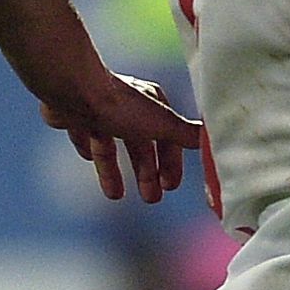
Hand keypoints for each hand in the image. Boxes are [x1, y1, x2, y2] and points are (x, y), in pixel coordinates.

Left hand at [39, 70, 201, 203]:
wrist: (74, 90)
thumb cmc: (121, 107)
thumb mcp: (163, 124)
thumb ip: (188, 136)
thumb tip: (216, 139)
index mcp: (152, 105)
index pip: (169, 138)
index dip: (171, 163)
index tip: (170, 186)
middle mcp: (127, 105)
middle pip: (141, 145)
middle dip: (146, 172)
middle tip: (150, 198)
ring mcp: (99, 109)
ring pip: (111, 145)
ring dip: (115, 171)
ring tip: (116, 196)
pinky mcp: (75, 113)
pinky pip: (84, 133)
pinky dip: (88, 147)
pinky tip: (88, 158)